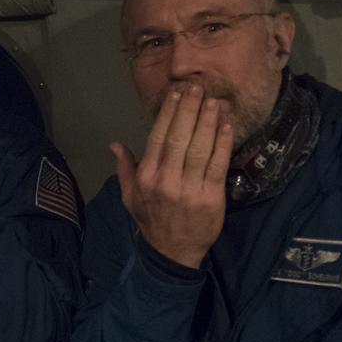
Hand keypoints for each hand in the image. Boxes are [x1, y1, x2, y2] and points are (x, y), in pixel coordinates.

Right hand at [112, 85, 233, 268]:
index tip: (176, 93)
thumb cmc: (151, 220)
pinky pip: (217, 164)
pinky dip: (222, 142)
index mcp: (147, 177)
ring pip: (199, 147)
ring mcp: (189, 188)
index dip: (168, 113)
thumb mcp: (130, 197)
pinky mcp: (211, 197)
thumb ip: (125, 169)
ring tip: (214, 100)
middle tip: (197, 87)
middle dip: (189, 109)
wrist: (173, 253)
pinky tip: (226, 125)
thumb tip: (115, 145)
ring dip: (208, 121)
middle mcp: (166, 180)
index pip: (158, 137)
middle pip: (179, 137)